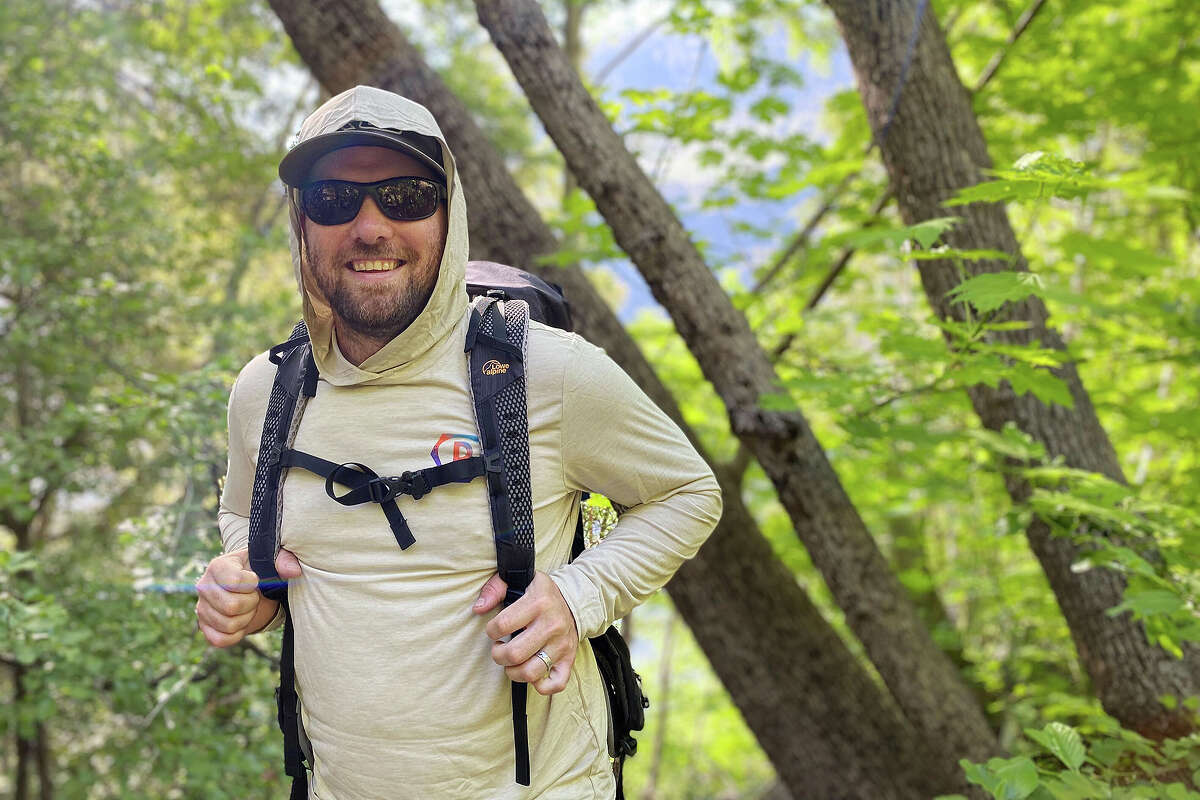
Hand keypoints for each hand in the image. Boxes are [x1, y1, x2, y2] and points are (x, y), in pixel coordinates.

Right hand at [195, 548, 300, 646]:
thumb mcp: (271, 560)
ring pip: (228, 625)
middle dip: (251, 603)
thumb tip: (293, 571)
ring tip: (248, 608)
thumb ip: (283, 560)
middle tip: (254, 596)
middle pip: (231, 606)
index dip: (252, 584)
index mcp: (217, 566)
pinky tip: (242, 622)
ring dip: (246, 619)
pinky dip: (237, 634)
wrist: (251, 588)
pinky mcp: (204, 627)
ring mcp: (202, 608)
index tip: (256, 580)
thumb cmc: (260, 570)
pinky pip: (220, 640)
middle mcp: (204, 587)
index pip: (234, 582)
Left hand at [474, 571, 578, 695]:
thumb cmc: (540, 593)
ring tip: (511, 661)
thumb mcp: (520, 580)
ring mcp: (562, 644)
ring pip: (531, 673)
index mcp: (538, 602)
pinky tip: (531, 674)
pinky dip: (541, 686)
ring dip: (513, 672)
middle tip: (499, 648)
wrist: (574, 601)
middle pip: (515, 654)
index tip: (494, 630)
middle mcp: (552, 624)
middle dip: (498, 655)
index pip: (503, 625)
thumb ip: (495, 588)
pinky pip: (556, 684)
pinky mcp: (569, 658)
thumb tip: (479, 608)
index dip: (491, 631)